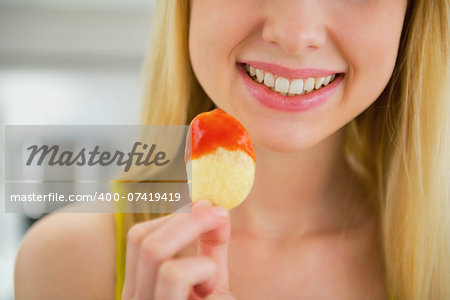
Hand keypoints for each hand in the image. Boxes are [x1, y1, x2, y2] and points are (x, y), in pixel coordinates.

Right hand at [121, 199, 235, 299]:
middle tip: (221, 213)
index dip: (174, 215)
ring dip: (199, 258)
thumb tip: (217, 208)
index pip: (138, 237)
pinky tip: (213, 295)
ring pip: (159, 257)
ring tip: (212, 278)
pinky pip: (182, 280)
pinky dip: (208, 279)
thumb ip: (211, 246)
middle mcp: (132, 299)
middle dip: (189, 219)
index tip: (205, 206)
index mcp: (138, 287)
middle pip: (144, 239)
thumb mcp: (210, 278)